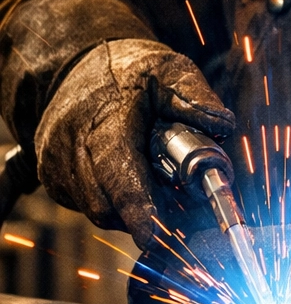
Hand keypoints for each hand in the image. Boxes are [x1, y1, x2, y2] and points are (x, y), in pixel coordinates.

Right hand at [35, 38, 234, 250]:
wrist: (74, 67)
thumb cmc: (128, 70)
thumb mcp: (170, 70)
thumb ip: (196, 97)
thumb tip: (223, 126)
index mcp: (102, 120)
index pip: (118, 172)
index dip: (138, 207)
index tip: (154, 235)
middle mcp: (69, 147)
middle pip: (109, 205)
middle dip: (149, 214)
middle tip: (186, 205)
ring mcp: (57, 167)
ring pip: (101, 211)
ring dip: (135, 210)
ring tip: (161, 180)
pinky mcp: (55, 181)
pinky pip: (91, 206)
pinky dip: (119, 203)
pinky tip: (137, 179)